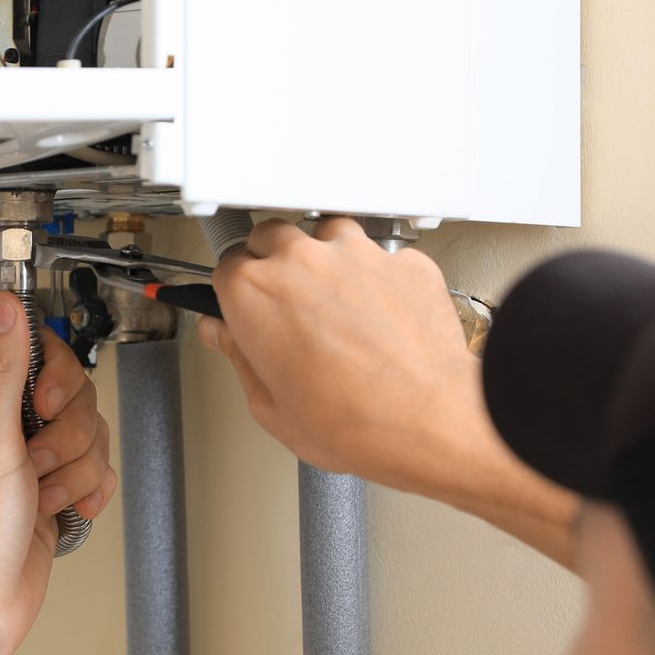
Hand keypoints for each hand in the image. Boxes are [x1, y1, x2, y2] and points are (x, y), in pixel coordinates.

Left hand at [0, 292, 116, 654]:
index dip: (58, 382)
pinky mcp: (53, 500)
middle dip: (70, 439)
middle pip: (78, 402)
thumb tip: (1, 306)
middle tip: (37, 466)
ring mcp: (33, 468)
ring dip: (76, 475)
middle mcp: (9, 434)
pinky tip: (65, 514)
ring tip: (42, 499)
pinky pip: (95, 479)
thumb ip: (6, 370)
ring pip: (91, 442)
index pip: (42, 359)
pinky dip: (88, 497)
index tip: (48, 408)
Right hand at [199, 218, 580, 566]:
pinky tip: (379, 311)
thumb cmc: (354, 422)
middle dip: (271, 261)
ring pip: (327, 232)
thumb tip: (225, 338)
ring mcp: (356, 254)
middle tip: (282, 300)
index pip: (226, 266)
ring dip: (323, 256)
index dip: (232, 290)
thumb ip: (239, 360)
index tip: (240, 306)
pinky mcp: (403, 261)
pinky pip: (382, 255)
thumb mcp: (270, 408)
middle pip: (271, 236)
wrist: (429, 422)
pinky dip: (377, 276)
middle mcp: (301, 261)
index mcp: (254, 293)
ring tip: (331, 298)